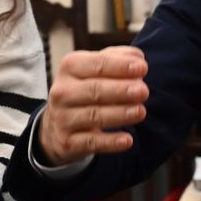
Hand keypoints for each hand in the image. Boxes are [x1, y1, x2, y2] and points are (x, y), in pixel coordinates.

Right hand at [39, 46, 149, 165]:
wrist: (56, 125)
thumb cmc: (85, 89)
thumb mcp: (95, 69)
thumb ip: (117, 59)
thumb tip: (137, 58)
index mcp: (70, 68)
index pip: (96, 64)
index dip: (119, 66)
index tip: (142, 68)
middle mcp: (63, 92)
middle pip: (94, 90)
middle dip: (121, 90)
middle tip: (144, 91)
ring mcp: (63, 118)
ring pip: (93, 116)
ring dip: (119, 114)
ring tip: (141, 112)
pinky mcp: (68, 142)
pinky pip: (91, 143)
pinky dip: (110, 142)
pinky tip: (127, 141)